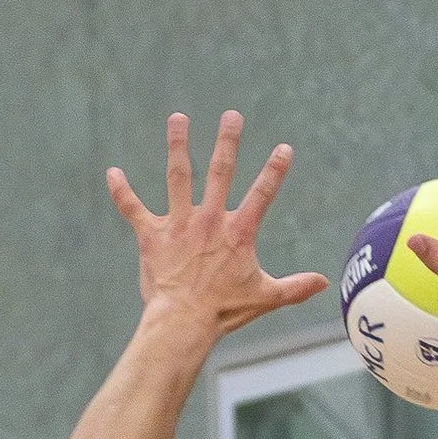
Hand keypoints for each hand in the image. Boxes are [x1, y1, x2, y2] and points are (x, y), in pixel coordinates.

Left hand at [107, 111, 325, 345]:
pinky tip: (111, 173)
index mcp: (238, 232)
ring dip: (177, 145)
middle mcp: (209, 220)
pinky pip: (133, 209)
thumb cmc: (224, 311)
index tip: (284, 148)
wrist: (183, 322)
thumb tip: (326, 284)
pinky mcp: (152, 237)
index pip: (262, 194)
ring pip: (178, 177)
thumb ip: (295, 287)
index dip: (275, 170)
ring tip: (177, 118)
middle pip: (220, 172)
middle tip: (232, 115)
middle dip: (227, 142)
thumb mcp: (265, 298)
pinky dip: (121, 192)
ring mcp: (179, 225)